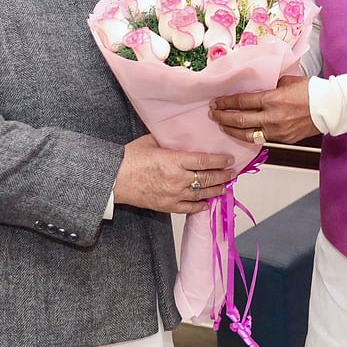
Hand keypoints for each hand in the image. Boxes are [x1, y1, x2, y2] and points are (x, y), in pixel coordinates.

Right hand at [113, 134, 237, 214]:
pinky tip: (206, 204)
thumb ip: (168, 142)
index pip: (205, 161)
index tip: (229, 159)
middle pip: (207, 178)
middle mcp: (178, 179)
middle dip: (223, 175)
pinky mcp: (166, 206)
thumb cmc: (129, 158)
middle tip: (232, 173)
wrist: (114, 179)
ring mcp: (173, 194)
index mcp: (175, 160)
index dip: (220, 161)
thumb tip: (180, 139)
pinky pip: (188, 208)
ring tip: (224, 187)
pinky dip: (199, 206)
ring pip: (201, 194)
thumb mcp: (150, 142)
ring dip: (216, 190)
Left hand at [209, 75, 319, 144]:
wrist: (330, 108)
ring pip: (247, 134)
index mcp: (272, 99)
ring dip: (232, 129)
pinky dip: (248, 135)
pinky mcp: (282, 139)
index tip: (216, 101)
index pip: (241, 102)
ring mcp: (277, 131)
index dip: (226, 102)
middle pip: (240, 119)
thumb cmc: (311, 91)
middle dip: (223, 116)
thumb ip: (270, 84)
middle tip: (213, 113)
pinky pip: (260, 138)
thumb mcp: (287, 80)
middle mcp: (272, 117)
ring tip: (222, 124)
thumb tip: (255, 84)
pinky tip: (241, 132)